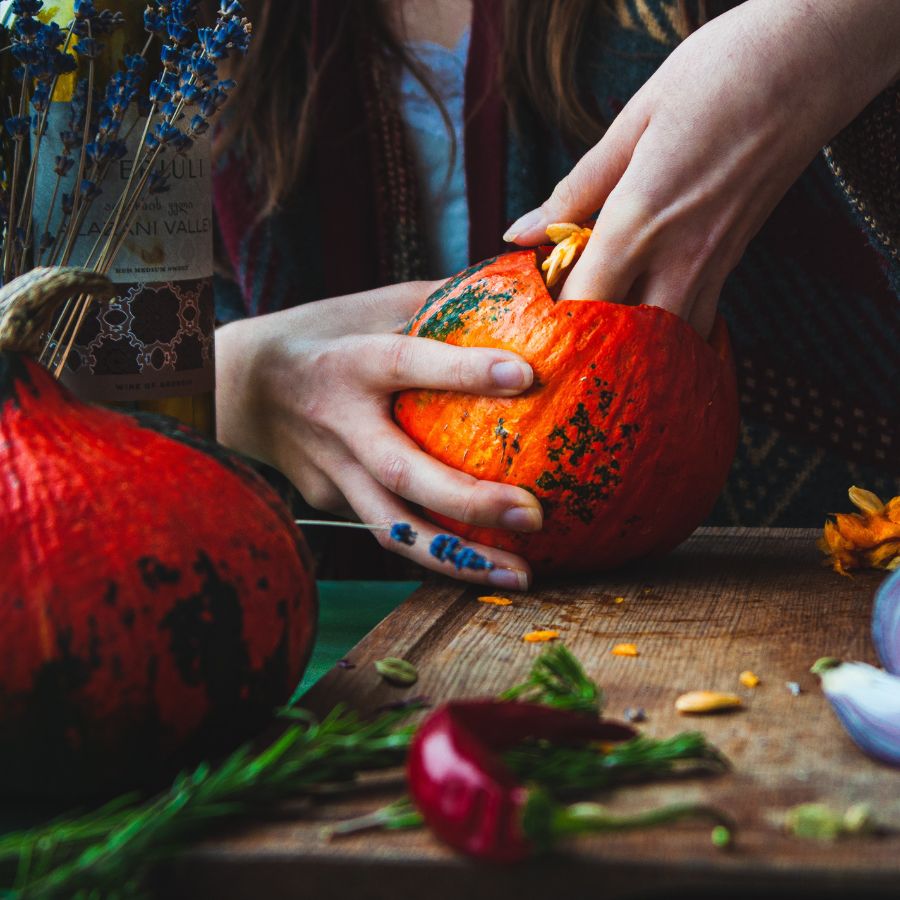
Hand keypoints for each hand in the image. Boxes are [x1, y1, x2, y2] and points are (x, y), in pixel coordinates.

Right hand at [215, 281, 541, 587]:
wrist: (244, 387)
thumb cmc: (326, 336)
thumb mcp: (375, 305)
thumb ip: (439, 304)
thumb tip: (523, 291)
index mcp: (349, 361)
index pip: (406, 362)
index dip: (462, 370)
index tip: (525, 375)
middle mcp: (337, 422)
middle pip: (400, 469)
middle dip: (469, 499)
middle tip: (533, 514)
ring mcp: (329, 470)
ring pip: (390, 525)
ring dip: (457, 558)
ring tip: (519, 577)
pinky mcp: (328, 499)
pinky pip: (387, 526)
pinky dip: (435, 548)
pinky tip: (483, 563)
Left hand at [504, 0, 899, 338]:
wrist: (812, 62)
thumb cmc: (719, 75)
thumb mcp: (633, 122)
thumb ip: (576, 188)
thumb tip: (520, 231)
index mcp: (639, 219)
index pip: (584, 301)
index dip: (552, 320)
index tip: (530, 316)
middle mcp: (679, 256)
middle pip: (624, 339)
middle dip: (589, 345)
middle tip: (560, 332)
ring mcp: (713, 264)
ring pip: (666, 341)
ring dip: (631, 345)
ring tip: (600, 332)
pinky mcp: (733, 261)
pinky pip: (697, 319)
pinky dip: (668, 331)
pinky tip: (646, 315)